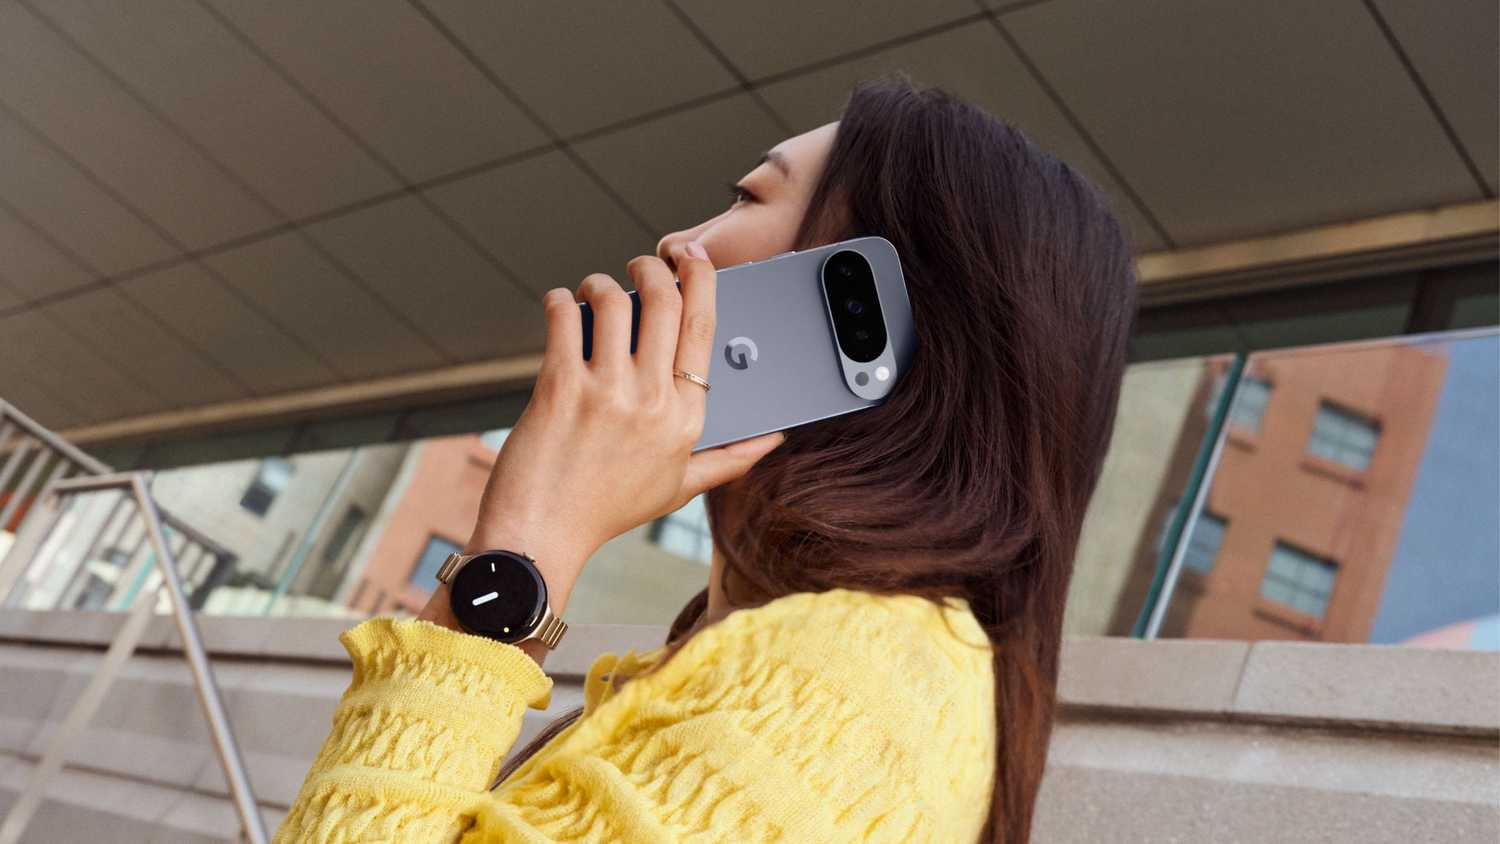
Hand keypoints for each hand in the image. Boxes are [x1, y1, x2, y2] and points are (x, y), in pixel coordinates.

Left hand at [440, 241, 783, 627]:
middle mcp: (653, 402)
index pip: (705, 329)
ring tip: (593, 291)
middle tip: (639, 264)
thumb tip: (773, 440)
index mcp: (686, 419)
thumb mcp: (679, 488)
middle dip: (653, 267)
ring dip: (601, 283)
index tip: (691, 257)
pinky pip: (565, 319)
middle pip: (666, 302)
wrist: (539, 538)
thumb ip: (730, 459)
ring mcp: (607, 394)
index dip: (700, 279)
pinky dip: (561, 301)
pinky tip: (561, 305)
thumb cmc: (605, 512)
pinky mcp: (560, 389)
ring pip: (615, 301)